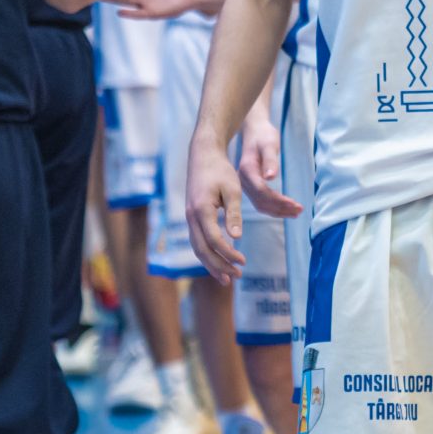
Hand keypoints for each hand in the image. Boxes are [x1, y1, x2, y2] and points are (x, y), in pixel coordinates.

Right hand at [187, 142, 248, 281]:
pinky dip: (207, 255)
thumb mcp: (232, 190)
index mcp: (202, 210)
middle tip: (236, 277)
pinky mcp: (191, 218)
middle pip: (202, 250)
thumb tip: (237, 238)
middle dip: (219, 266)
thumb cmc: (220, 170)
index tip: (243, 262)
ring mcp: (189, 218)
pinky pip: (197, 241)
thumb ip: (234, 214)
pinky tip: (219, 262)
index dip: (228, 254)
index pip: (214, 240)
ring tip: (227, 278)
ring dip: (212, 264)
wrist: (203, 155)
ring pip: (197, 248)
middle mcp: (191, 217)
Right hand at [238, 109, 300, 217]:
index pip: (262, 192)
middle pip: (261, 201)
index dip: (279, 200)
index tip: (295, 204)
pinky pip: (260, 201)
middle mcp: (243, 180)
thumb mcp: (269, 144)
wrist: (254, 131)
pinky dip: (273, 208)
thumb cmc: (263, 136)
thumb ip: (270, 160)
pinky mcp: (251, 186)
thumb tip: (271, 177)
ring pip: (260, 205)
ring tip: (295, 213)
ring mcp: (246, 184)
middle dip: (281, 208)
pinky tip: (285, 209)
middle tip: (299, 210)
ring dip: (278, 211)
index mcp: (247, 171)